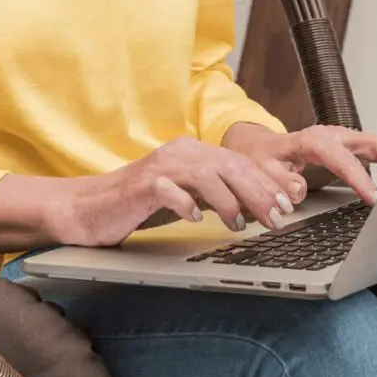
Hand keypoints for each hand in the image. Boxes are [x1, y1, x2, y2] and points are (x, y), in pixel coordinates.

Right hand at [52, 136, 307, 246]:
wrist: (88, 208)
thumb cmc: (139, 204)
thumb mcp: (185, 195)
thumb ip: (216, 194)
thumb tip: (256, 207)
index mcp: (193, 153)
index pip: (240, 163)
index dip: (267, 182)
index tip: (288, 204)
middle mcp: (180, 153)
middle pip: (230, 166)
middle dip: (259, 191)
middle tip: (278, 216)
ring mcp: (159, 167)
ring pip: (206, 174)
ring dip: (229, 199)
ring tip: (241, 222)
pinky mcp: (140, 186)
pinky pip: (169, 190)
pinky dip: (186, 202)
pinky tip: (197, 218)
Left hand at [223, 123, 376, 204]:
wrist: (263, 147)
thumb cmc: (264, 158)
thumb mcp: (262, 170)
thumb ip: (279, 181)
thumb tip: (298, 191)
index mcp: (313, 141)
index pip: (343, 158)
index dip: (361, 178)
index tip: (375, 198)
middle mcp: (335, 136)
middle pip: (374, 142)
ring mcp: (346, 139)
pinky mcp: (354, 145)